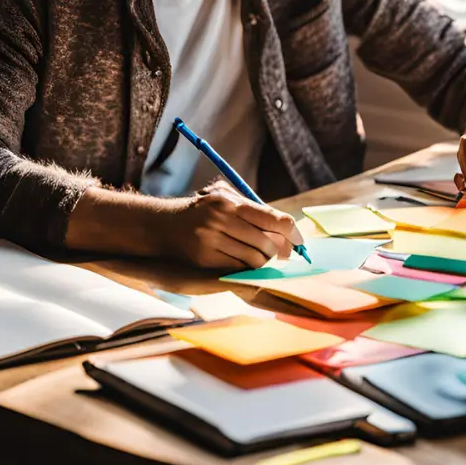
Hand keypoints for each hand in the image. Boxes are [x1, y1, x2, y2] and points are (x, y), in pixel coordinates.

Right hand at [163, 180, 303, 269]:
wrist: (167, 224)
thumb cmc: (206, 209)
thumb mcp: (226, 197)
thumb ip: (255, 210)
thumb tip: (290, 229)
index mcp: (230, 201)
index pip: (274, 219)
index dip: (292, 232)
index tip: (298, 240)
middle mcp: (221, 219)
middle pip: (268, 242)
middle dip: (279, 250)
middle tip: (282, 252)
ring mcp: (212, 240)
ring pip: (255, 259)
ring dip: (264, 260)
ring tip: (262, 255)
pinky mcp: (205, 258)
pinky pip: (239, 267)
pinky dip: (248, 267)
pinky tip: (245, 260)